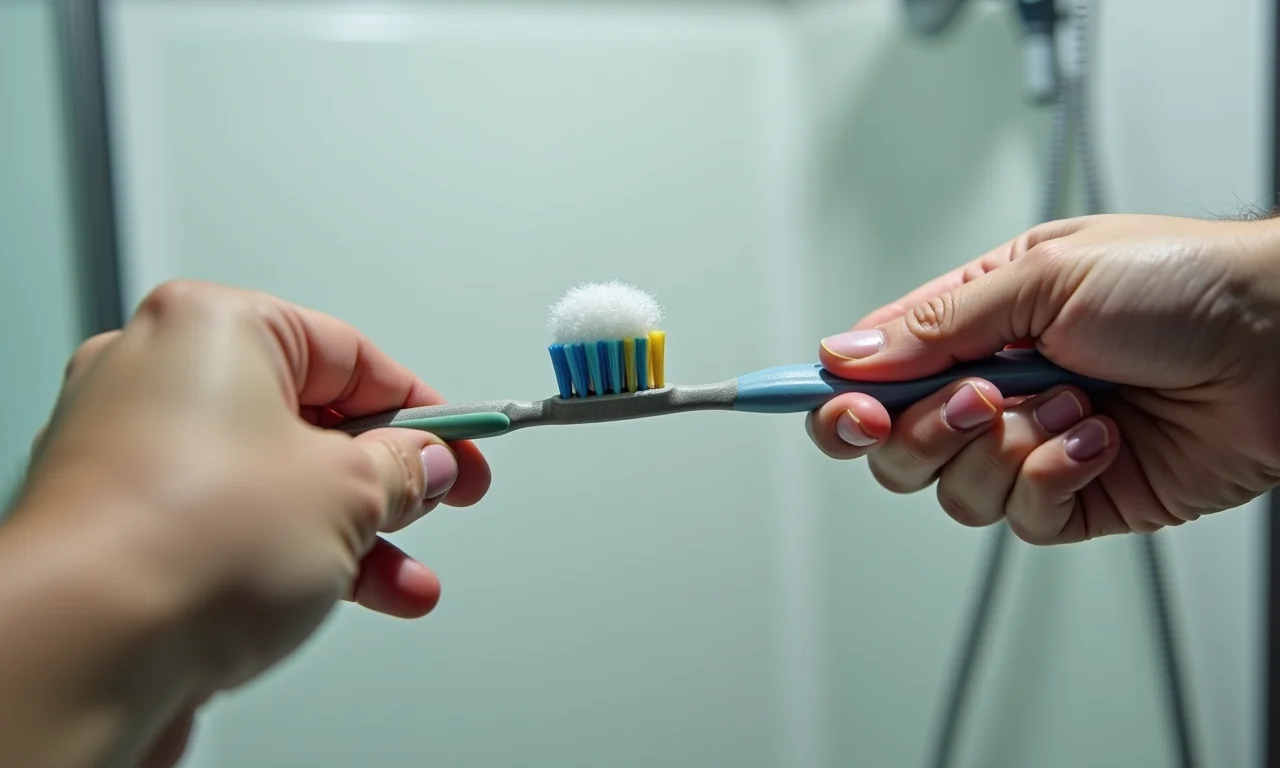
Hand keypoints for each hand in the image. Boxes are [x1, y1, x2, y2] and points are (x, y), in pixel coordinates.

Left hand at [5, 281, 489, 765]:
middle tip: (435, 499)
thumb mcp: (346, 491)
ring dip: (352, 530)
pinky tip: (352, 591)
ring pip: (274, 480)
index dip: (422, 407)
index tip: (463, 443)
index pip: (350, 353)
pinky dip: (293, 552)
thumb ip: (403, 468)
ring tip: (404, 574)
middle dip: (386, 476)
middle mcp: (160, 375)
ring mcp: (133, 451)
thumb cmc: (183, 541)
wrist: (82, 649)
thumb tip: (423, 464)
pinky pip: (233, 522)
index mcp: (212, 326)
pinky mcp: (125, 521)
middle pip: (311, 418)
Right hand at [805, 214, 1279, 543]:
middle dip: (921, 430)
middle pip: (894, 444)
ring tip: (1069, 402)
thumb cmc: (1185, 281)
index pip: (874, 368)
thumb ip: (937, 324)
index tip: (811, 403)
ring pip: (952, 490)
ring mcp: (1033, 444)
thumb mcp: (1044, 276)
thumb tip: (847, 353)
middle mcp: (995, 386)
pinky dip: (1054, 477)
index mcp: (976, 323)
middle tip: (971, 399)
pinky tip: (1099, 437)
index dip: (834, 392)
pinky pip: (1022, 516)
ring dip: (1006, 448)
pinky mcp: (1077, 495)